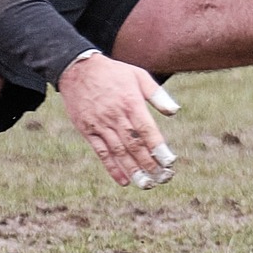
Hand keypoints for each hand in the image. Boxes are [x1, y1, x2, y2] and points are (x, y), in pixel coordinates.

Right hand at [57, 51, 179, 186]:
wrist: (77, 68)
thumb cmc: (113, 72)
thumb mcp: (138, 75)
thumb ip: (157, 94)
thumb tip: (175, 111)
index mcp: (130, 102)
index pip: (147, 130)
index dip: (158, 147)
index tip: (169, 162)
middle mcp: (115, 115)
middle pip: (135, 144)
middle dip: (149, 163)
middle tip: (163, 178)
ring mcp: (100, 124)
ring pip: (119, 152)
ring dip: (133, 170)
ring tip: (147, 184)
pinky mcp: (87, 130)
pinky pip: (101, 152)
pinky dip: (112, 167)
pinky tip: (123, 180)